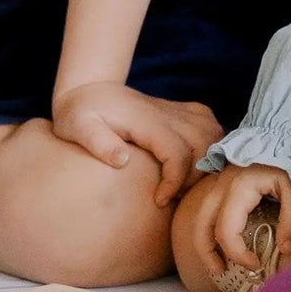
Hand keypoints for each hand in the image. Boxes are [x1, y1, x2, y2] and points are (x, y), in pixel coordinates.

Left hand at [52, 80, 222, 205]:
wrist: (85, 91)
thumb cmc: (78, 114)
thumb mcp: (77, 127)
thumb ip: (98, 142)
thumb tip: (122, 160)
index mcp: (145, 119)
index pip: (177, 152)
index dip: (175, 180)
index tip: (159, 200)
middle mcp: (166, 113)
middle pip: (204, 145)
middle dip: (195, 176)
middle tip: (172, 193)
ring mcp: (175, 110)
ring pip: (213, 135)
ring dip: (208, 161)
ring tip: (182, 181)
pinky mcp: (179, 111)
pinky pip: (210, 124)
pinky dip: (212, 144)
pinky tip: (194, 162)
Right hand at [190, 162, 290, 277]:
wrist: (286, 132)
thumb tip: (284, 249)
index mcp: (239, 188)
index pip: (226, 230)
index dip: (237, 254)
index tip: (257, 265)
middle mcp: (222, 186)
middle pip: (202, 224)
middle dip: (207, 252)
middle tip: (220, 272)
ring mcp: (219, 182)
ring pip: (200, 216)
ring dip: (204, 241)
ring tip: (216, 264)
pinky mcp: (223, 182)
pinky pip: (208, 209)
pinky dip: (209, 228)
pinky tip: (220, 242)